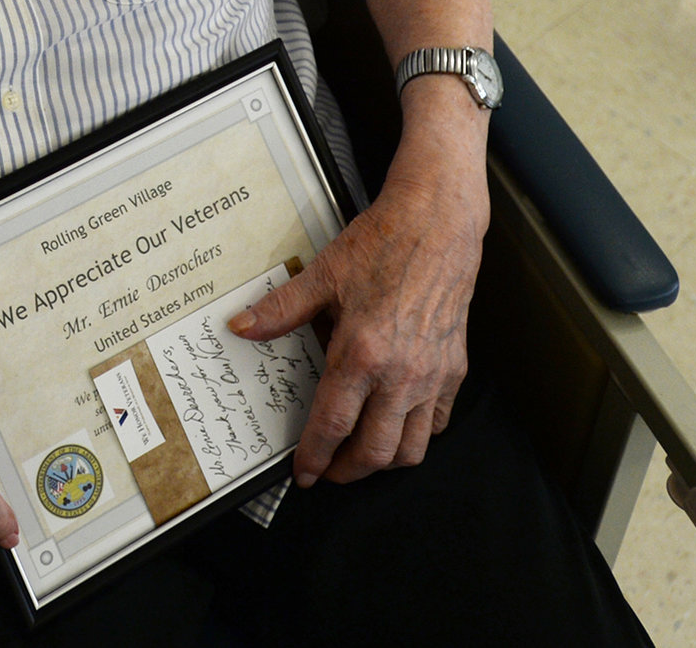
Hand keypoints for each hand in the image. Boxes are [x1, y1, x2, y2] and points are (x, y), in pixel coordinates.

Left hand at [228, 131, 487, 485]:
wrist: (438, 222)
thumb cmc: (383, 243)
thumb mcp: (323, 275)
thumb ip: (280, 310)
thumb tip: (241, 327)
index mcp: (363, 352)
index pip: (333, 425)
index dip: (314, 457)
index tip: (304, 473)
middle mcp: (401, 372)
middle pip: (375, 452)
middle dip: (346, 472)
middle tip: (328, 469)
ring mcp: (432, 374)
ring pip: (412, 448)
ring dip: (383, 461)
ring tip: (361, 454)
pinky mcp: (454, 368)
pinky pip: (437, 421)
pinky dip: (416, 435)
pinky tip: (397, 422)